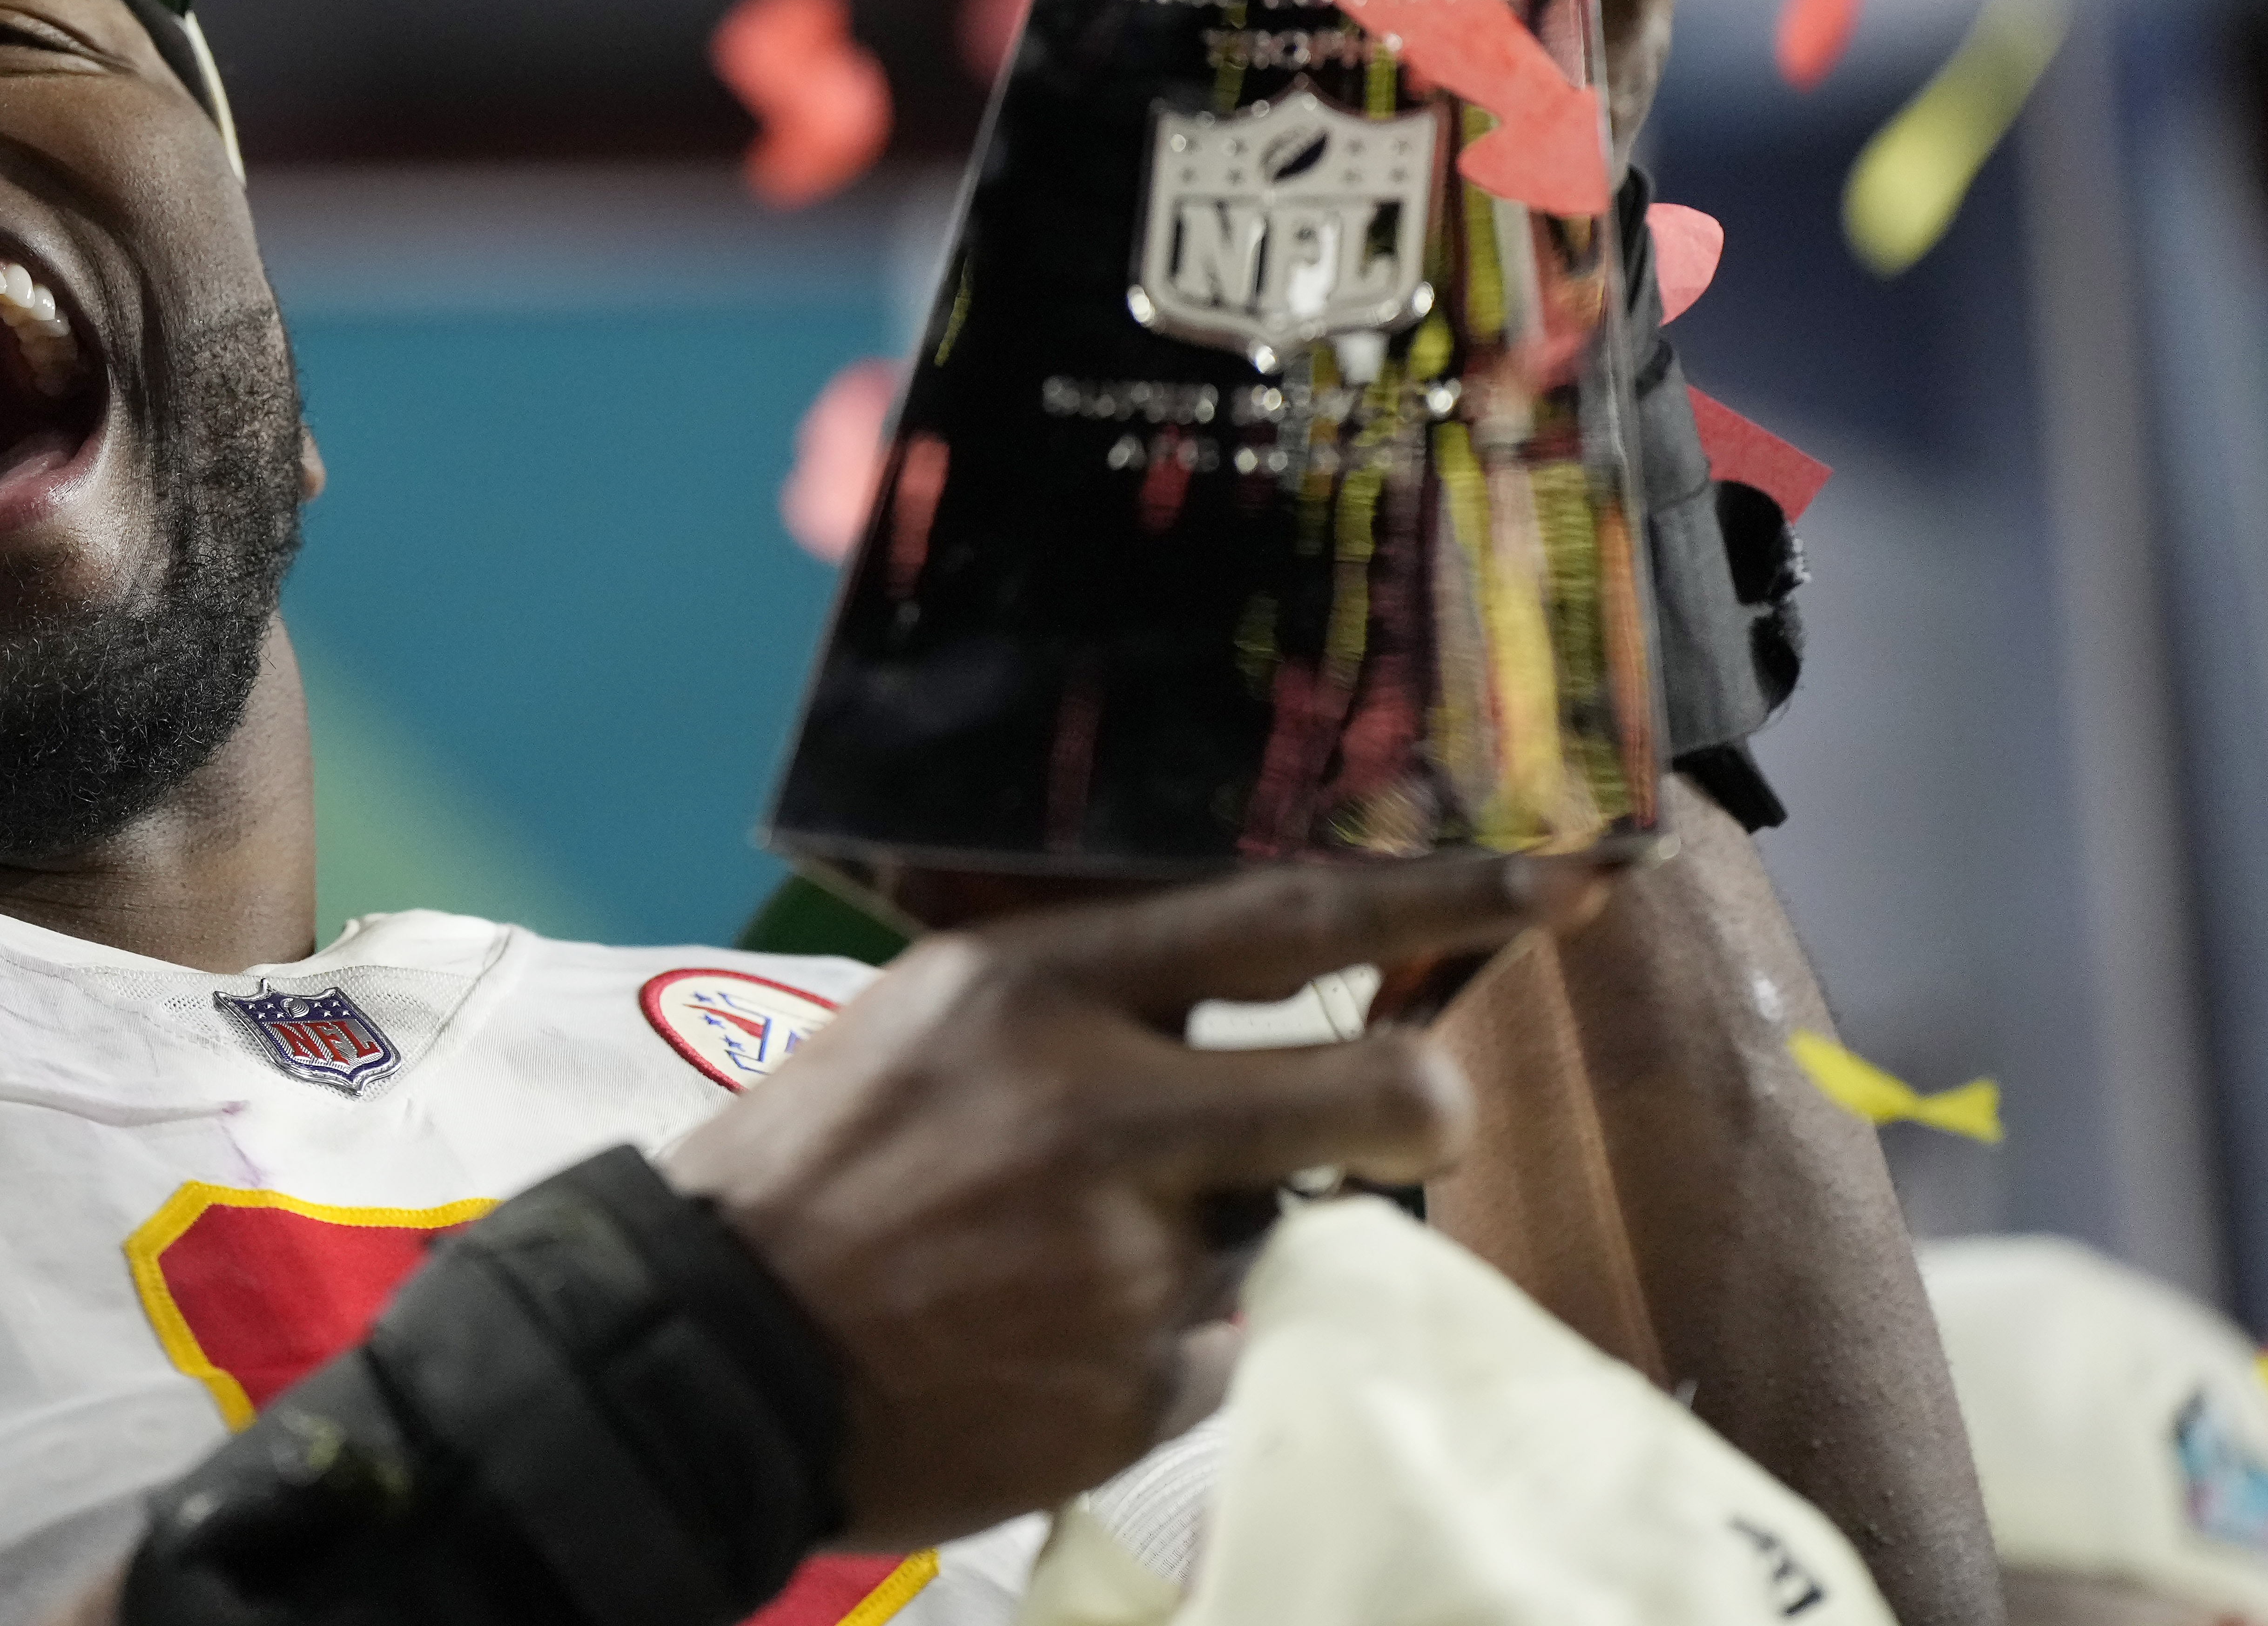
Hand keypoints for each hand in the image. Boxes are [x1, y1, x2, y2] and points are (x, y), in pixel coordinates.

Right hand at [661, 853, 1620, 1549]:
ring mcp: (1127, 1258)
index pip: (1291, 922)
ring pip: (1274, 1238)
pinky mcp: (1133, 1383)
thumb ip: (1091, 1015)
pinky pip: (1208, 1356)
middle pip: (1372, 1094)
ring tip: (1066, 1267)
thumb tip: (1244, 1023)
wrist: (707, 1348)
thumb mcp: (936, 1027)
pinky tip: (1043, 1345)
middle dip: (1425, 1112)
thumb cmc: (818, 1171)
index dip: (1445, 900)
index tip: (1560, 883)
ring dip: (1214, 1251)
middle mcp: (1102, 1108)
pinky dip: (1150, 1354)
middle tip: (1415, 1124)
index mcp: (1042, 991)